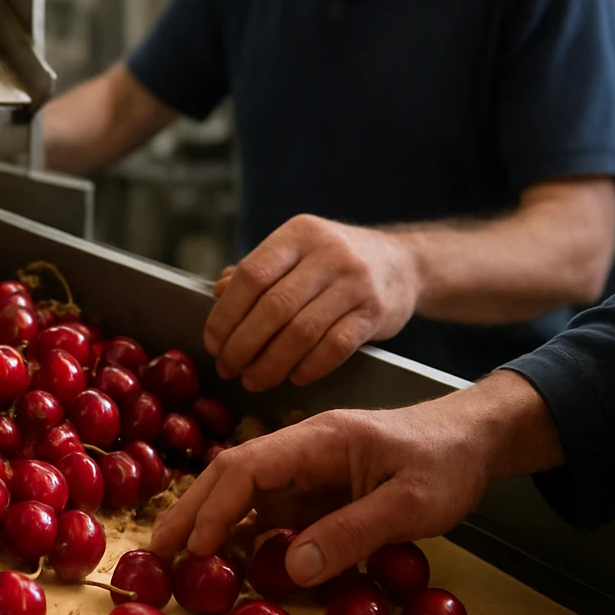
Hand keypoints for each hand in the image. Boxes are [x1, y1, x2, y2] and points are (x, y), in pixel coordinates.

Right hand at [148, 397, 496, 584]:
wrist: (474, 440)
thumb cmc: (445, 464)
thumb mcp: (409, 505)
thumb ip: (352, 533)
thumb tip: (290, 568)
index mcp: (317, 440)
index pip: (247, 467)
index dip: (216, 507)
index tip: (198, 547)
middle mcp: (302, 447)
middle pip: (231, 471)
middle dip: (193, 508)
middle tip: (160, 547)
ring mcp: (308, 466)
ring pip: (246, 489)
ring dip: (211, 518)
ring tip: (182, 553)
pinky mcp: (319, 485)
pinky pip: (272, 506)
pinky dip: (244, 527)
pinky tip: (232, 553)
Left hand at [205, 215, 419, 389]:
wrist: (402, 263)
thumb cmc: (331, 262)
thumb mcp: (294, 253)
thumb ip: (256, 272)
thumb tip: (217, 292)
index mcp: (299, 234)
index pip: (252, 275)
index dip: (226, 314)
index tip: (212, 343)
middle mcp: (328, 253)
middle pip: (274, 308)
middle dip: (243, 345)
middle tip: (228, 368)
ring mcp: (356, 283)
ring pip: (302, 332)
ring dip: (271, 363)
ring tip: (253, 380)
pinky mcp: (376, 312)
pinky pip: (335, 347)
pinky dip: (309, 367)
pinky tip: (293, 378)